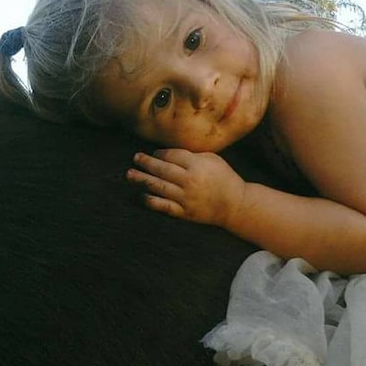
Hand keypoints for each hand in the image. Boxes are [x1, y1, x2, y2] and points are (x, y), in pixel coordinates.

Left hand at [127, 149, 245, 226]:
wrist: (235, 204)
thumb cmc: (224, 178)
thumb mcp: (212, 159)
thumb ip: (192, 154)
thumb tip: (169, 152)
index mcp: (197, 165)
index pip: (171, 156)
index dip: (160, 153)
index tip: (154, 153)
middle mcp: (189, 181)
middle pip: (161, 169)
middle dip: (146, 163)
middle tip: (135, 158)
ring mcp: (186, 198)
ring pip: (158, 187)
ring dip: (142, 180)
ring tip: (130, 175)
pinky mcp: (184, 212)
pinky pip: (163, 206)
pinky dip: (151, 200)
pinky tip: (142, 195)